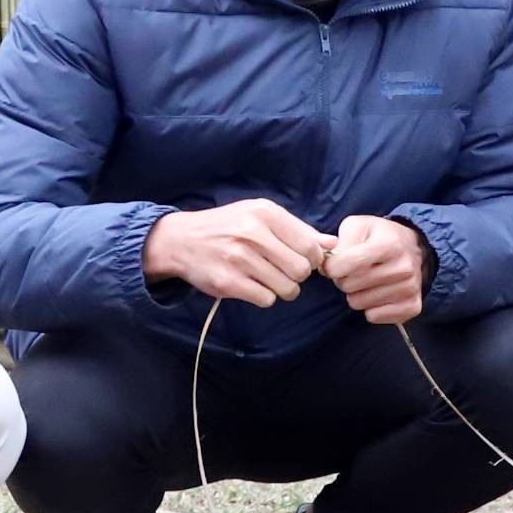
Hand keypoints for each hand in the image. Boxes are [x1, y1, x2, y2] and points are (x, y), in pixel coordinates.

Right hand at [142, 199, 330, 306]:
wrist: (181, 240)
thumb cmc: (227, 226)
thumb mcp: (260, 215)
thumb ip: (297, 229)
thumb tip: (332, 243)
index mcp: (265, 213)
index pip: (310, 246)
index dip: (313, 259)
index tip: (302, 261)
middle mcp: (252, 234)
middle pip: (301, 270)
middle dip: (298, 276)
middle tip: (284, 271)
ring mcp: (239, 259)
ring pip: (286, 288)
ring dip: (282, 289)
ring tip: (267, 278)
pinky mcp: (228, 283)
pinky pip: (266, 299)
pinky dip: (264, 296)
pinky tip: (252, 285)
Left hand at [325, 214, 431, 324]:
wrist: (414, 248)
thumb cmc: (380, 236)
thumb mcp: (358, 226)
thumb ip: (339, 241)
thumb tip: (328, 266)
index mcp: (389, 244)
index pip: (345, 264)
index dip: (331, 266)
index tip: (334, 264)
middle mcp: (403, 267)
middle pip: (348, 286)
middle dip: (344, 279)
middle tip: (353, 271)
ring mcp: (409, 289)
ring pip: (358, 303)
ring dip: (356, 293)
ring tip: (366, 281)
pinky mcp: (412, 306)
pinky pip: (373, 316)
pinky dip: (370, 308)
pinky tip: (377, 293)